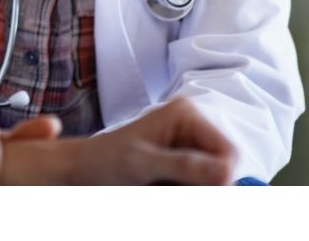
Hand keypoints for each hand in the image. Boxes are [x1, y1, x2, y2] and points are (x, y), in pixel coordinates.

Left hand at [3, 97, 236, 185]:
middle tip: (166, 188)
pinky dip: (182, 193)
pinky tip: (159, 189)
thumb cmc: (104, 161)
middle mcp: (191, 128)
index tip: (192, 190)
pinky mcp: (181, 168)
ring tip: (158, 187)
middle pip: (223, 172)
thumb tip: (225, 171)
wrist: (79, 171)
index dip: (221, 180)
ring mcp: (187, 148)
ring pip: (211, 184)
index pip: (229, 154)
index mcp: (186, 115)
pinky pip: (196, 188)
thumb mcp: (142, 164)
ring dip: (191, 192)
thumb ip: (183, 166)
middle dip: (203, 188)